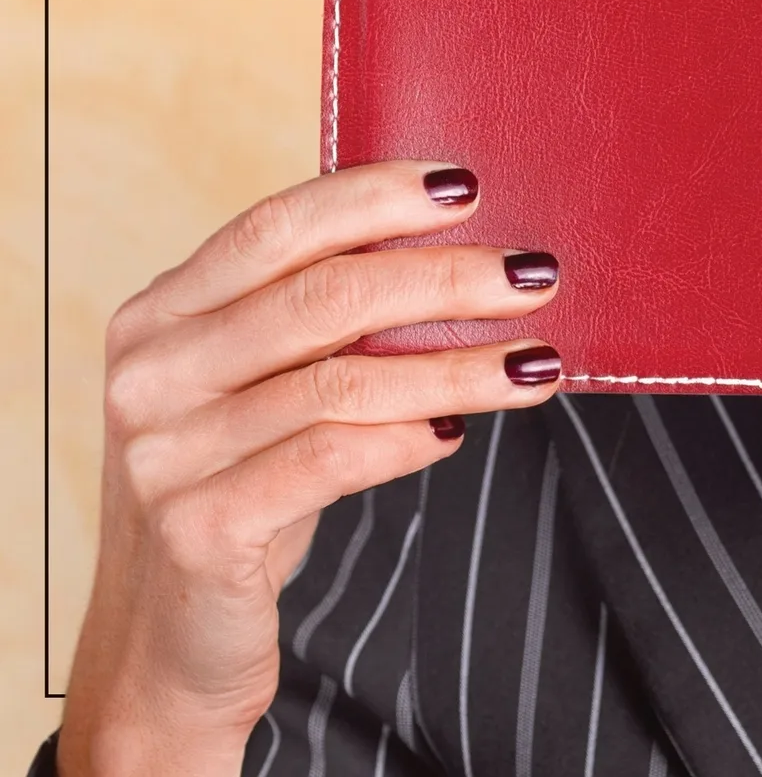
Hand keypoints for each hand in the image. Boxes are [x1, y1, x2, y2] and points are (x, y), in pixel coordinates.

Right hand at [57, 159, 560, 775]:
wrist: (163, 651)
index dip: (374, 198)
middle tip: (532, 276)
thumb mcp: (257, 392)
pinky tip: (456, 430)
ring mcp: (165, 454)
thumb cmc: (236, 492)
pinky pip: (329, 461)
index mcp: (161, 313)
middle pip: (318, 297)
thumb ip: (315, 322)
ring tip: (533, 361)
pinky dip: (407, 439)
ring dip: (454, 365)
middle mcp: (151, 373)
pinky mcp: (197, 531)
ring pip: (339, 382)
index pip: (276, 227)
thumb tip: (453, 248)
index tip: (465, 187)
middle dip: (441, 278)